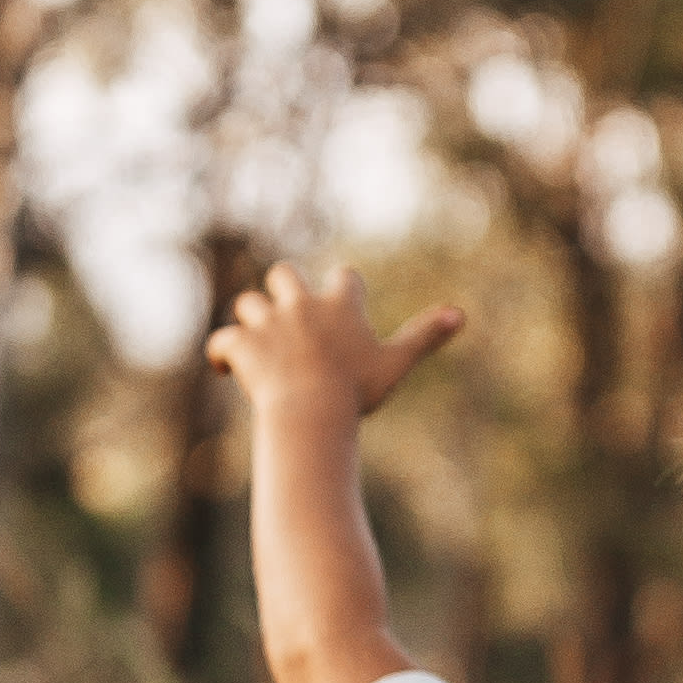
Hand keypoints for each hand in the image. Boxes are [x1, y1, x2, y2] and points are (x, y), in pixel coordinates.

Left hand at [204, 260, 463, 425]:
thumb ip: (425, 336)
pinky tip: (227, 367)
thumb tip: (462, 314)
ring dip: (251, 320)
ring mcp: (267, 322)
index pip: (343, 277)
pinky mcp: (241, 344)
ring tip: (261, 347)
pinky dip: (222, 353)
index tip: (341, 307)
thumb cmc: (357, 390)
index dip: (340, 289)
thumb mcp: (396, 363)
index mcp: (339, 305)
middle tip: (289, 318)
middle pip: (285, 274)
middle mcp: (300, 304)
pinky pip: (221, 341)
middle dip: (284, 290)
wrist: (312, 409)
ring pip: (248, 303)